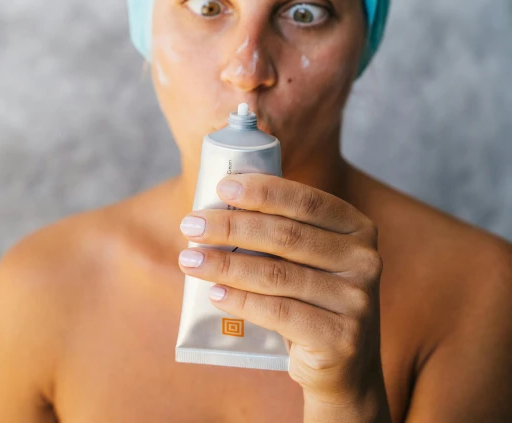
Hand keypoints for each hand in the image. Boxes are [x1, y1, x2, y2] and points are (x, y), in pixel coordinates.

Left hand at [178, 173, 389, 416]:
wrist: (344, 368)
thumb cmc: (312, 298)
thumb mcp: (308, 258)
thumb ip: (281, 231)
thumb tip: (219, 206)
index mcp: (357, 227)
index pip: (306, 201)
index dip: (264, 191)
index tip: (223, 187)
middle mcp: (364, 259)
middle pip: (287, 235)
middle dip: (232, 227)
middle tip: (191, 225)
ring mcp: (358, 300)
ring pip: (278, 275)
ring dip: (226, 264)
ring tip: (190, 259)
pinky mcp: (342, 338)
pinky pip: (279, 313)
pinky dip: (241, 301)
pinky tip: (214, 293)